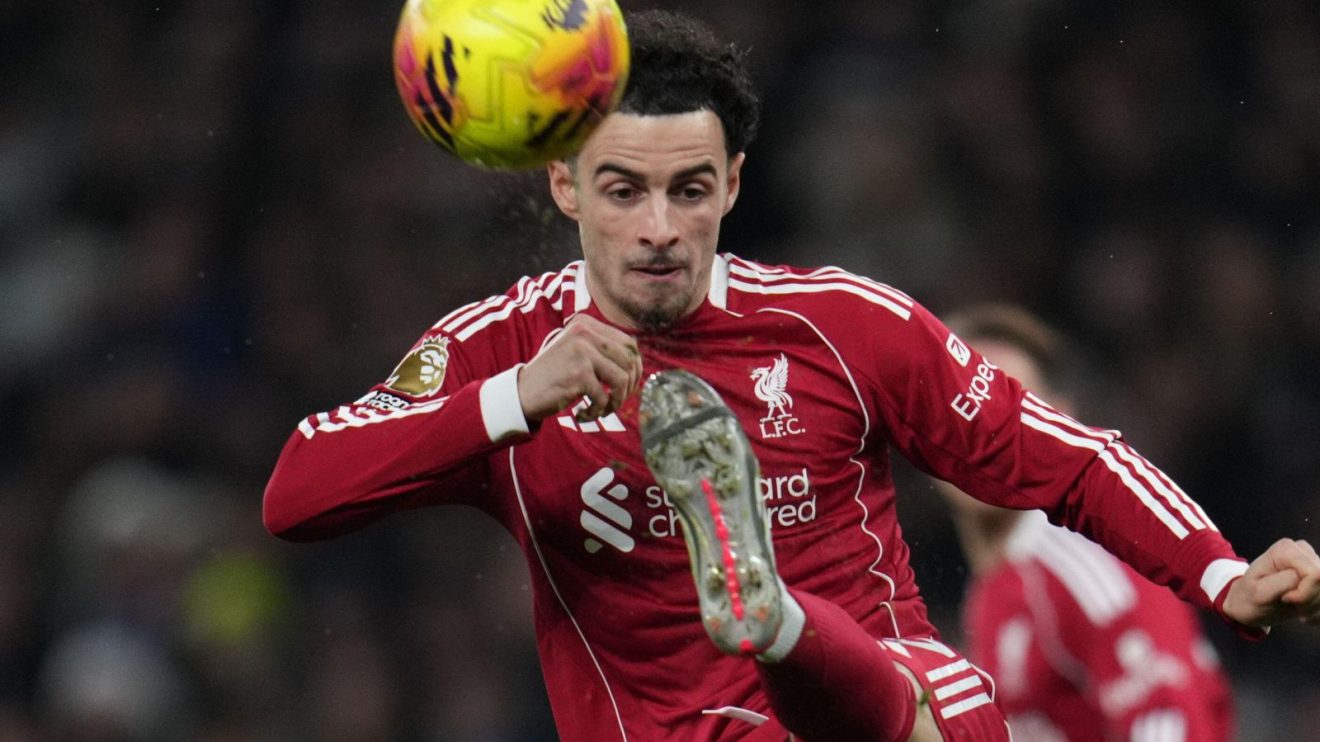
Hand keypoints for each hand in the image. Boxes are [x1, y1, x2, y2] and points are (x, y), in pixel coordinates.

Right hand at [518, 314, 642, 422]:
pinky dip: (597, 411)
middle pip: (629, 361)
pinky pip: (603, 397)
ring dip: (616, 401)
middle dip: (629, 387)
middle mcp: (585, 332)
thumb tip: (638, 363)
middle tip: (615, 401)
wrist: (523, 391)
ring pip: (621, 379)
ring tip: (603, 409)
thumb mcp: (577, 351)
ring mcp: (581, 352)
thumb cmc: (554, 375)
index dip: (635, 367)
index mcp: (586, 323)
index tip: (628, 385)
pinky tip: (583, 414)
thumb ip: (602, 349)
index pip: (629, 343)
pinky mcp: (578, 373)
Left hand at [1222, 538, 1319, 627]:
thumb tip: (1312, 574)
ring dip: (1317, 607)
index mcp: (1286, 549)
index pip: (1315, 574)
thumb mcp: (1260, 593)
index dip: (1305, 593)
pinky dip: (1319, 609)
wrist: (1248, 603)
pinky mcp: (1319, 574)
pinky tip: (1305, 611)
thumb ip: (1285, 581)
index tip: (1285, 599)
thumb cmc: (1250, 597)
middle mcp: (1302, 550)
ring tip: (1298, 610)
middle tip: (1292, 607)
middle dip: (1312, 601)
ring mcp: (1313, 561)